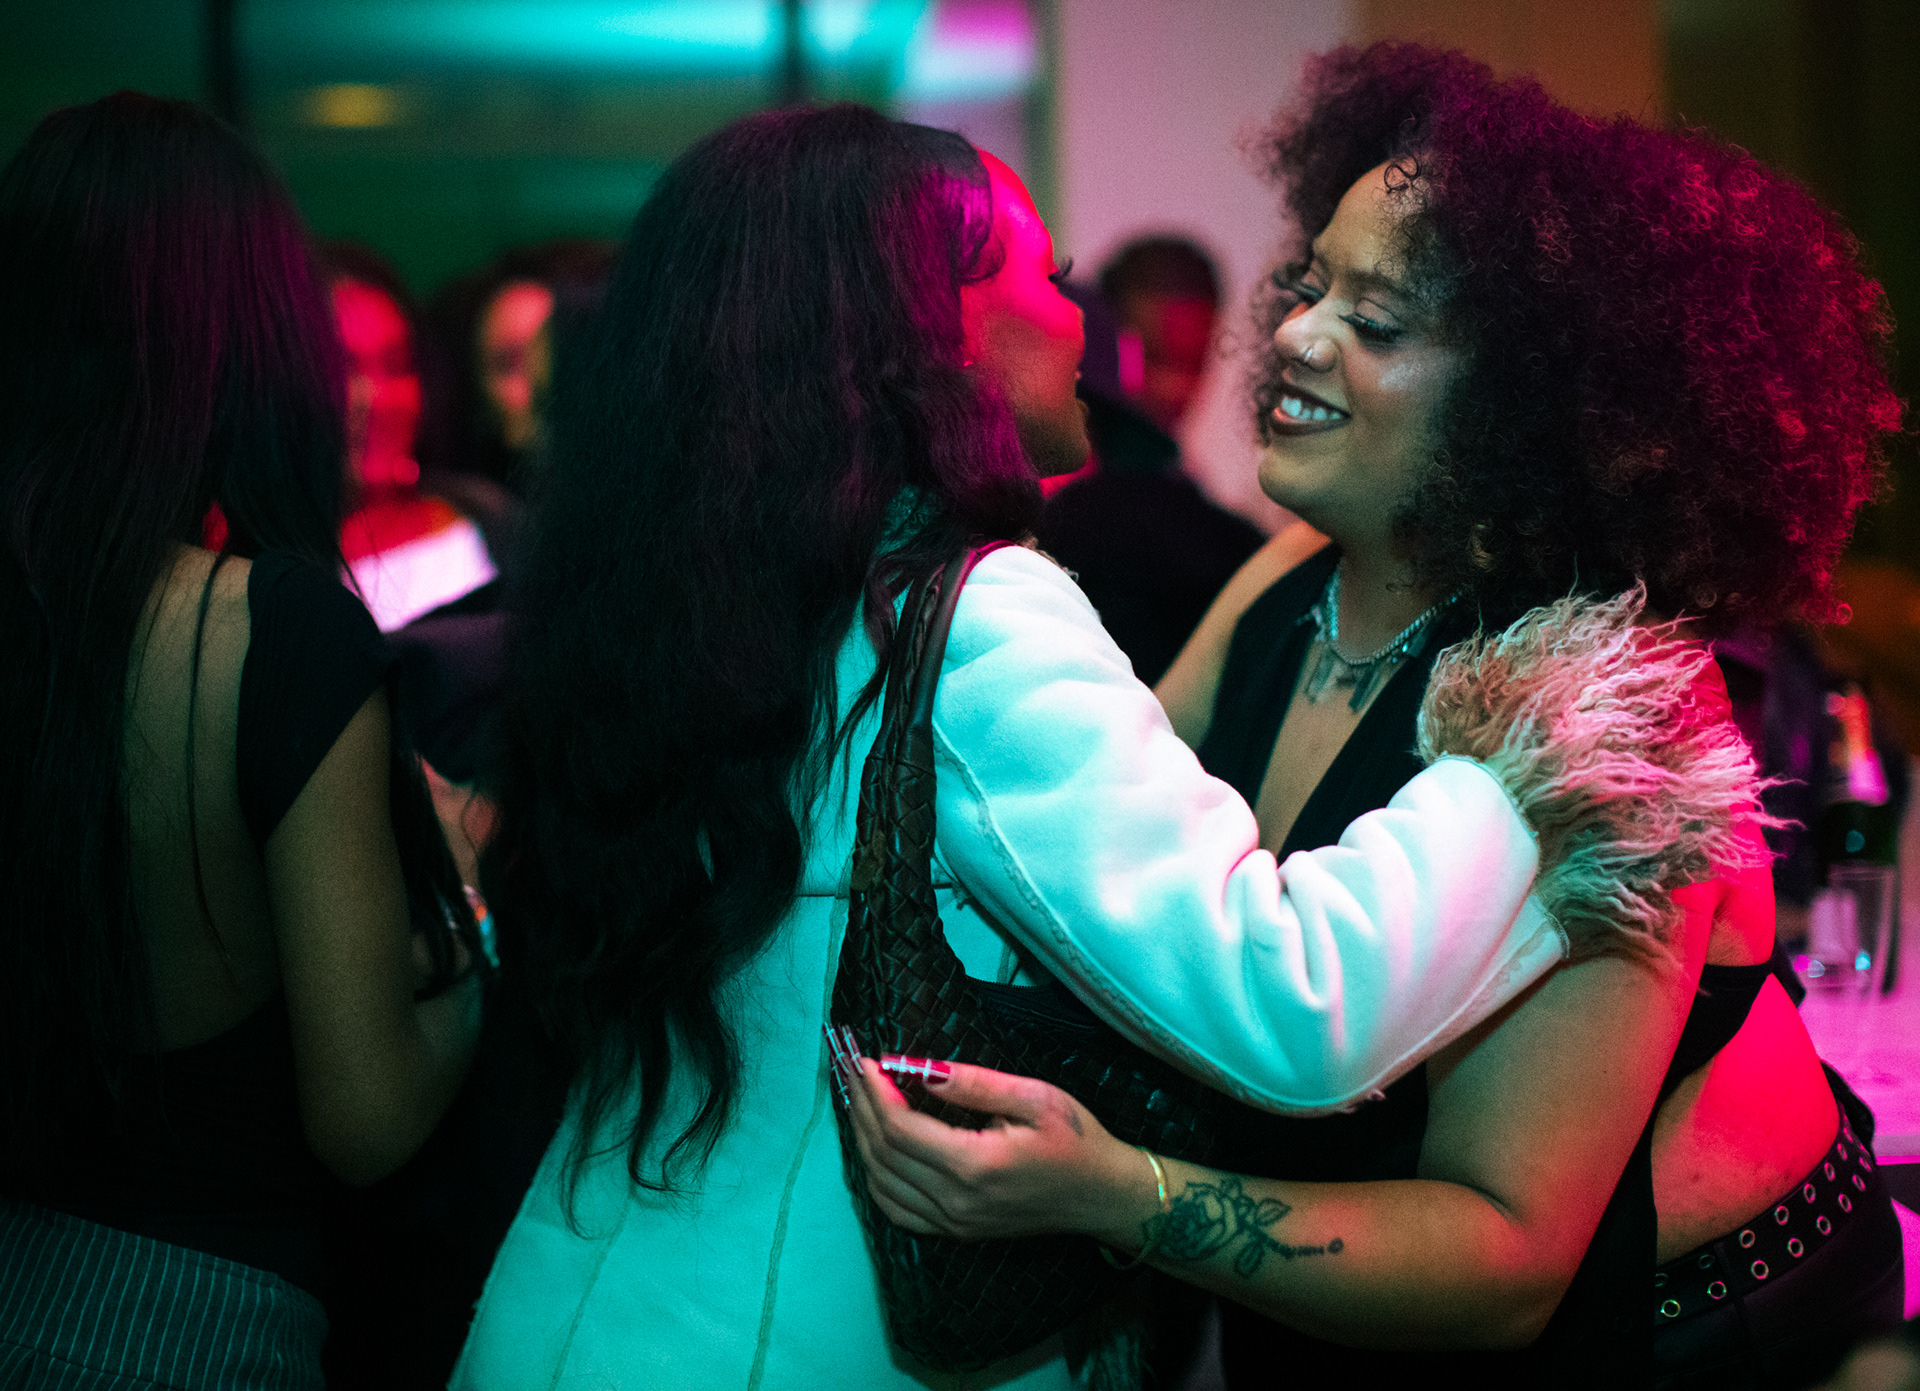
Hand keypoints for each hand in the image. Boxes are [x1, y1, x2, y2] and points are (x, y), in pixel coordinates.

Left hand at [842, 1053, 1155, 1245]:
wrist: (1101, 1195)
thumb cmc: (1076, 1140)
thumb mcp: (1036, 1098)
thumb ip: (975, 1084)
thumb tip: (920, 1067)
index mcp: (975, 1165)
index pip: (900, 1129)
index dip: (875, 1093)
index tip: (866, 1060)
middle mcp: (956, 1200)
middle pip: (884, 1153)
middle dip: (862, 1108)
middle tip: (852, 1070)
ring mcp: (952, 1222)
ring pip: (882, 1183)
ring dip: (863, 1139)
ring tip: (858, 1100)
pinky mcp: (954, 1231)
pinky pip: (896, 1209)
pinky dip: (875, 1177)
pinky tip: (874, 1148)